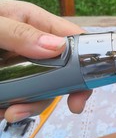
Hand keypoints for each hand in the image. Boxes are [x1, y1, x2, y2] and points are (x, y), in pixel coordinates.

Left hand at [0, 0, 91, 121]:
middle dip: (58, 92)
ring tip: (10, 114)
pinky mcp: (6, 83)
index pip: (72, 40)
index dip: (86, 62)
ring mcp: (19, 66)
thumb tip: (57, 48)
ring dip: (32, 105)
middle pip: (62, 71)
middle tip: (62, 109)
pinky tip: (1, 111)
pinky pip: (19, 98)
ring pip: (41, 89)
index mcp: (34, 23)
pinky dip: (12, 109)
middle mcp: (32, 46)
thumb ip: (18, 32)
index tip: (83, 90)